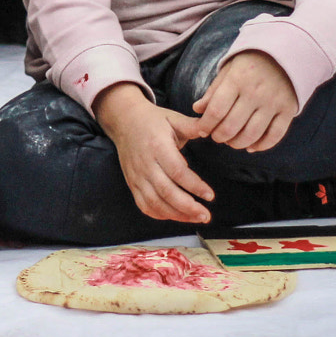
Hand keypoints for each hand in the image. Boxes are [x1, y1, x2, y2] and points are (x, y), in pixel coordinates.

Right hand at [95, 85, 213, 225]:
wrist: (124, 121)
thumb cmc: (153, 120)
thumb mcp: (174, 118)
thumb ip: (193, 126)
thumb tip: (211, 130)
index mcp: (157, 146)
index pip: (177, 171)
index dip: (194, 186)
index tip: (210, 195)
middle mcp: (145, 164)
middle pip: (166, 191)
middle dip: (188, 207)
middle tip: (206, 215)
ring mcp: (137, 176)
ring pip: (155, 203)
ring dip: (176, 215)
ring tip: (196, 218)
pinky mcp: (132, 184)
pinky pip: (144, 205)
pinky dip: (160, 215)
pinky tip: (176, 216)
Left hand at [193, 50, 298, 152]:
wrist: (285, 51)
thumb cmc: (251, 62)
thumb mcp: (228, 70)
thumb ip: (213, 91)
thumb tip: (197, 109)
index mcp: (237, 79)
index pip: (216, 110)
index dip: (206, 125)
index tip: (202, 130)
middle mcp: (255, 92)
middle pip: (232, 126)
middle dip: (219, 136)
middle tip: (216, 137)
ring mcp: (273, 102)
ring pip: (252, 134)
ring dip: (237, 144)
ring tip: (231, 142)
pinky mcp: (289, 109)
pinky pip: (275, 135)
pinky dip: (262, 146)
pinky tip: (251, 147)